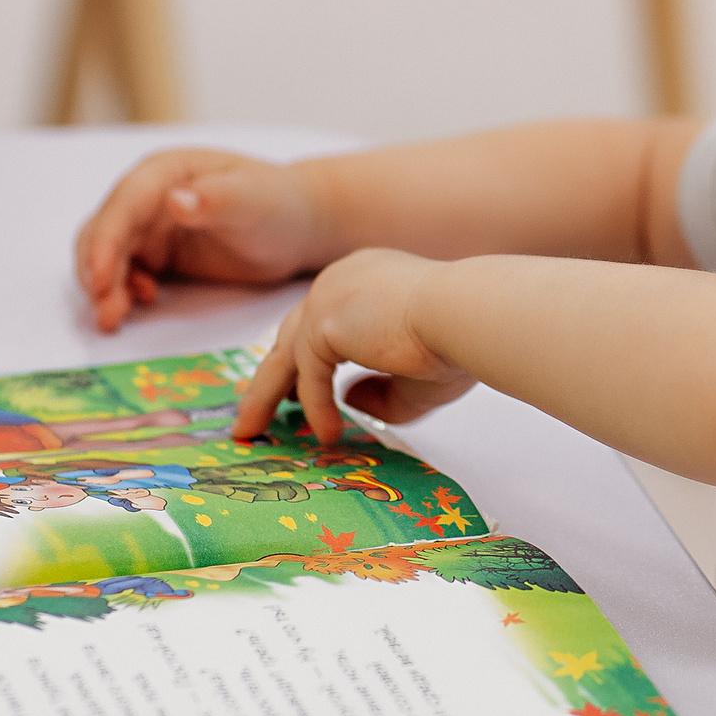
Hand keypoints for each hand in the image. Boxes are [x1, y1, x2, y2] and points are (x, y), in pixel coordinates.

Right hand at [75, 148, 331, 331]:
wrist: (297, 225)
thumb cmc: (278, 203)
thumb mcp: (252, 200)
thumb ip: (216, 199)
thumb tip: (175, 202)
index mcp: (166, 172)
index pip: (125, 204)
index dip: (106, 241)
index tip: (101, 278)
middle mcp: (148, 196)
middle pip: (104, 231)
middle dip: (98, 272)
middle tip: (107, 313)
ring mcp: (150, 226)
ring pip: (108, 256)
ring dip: (105, 287)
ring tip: (114, 319)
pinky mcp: (157, 254)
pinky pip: (126, 273)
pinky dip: (122, 291)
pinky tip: (140, 305)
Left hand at [231, 249, 475, 444]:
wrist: (465, 315)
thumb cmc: (455, 341)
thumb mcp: (415, 377)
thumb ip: (381, 390)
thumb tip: (352, 402)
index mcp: (364, 280)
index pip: (321, 323)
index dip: (304, 360)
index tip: (290, 393)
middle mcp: (340, 281)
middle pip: (291, 336)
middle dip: (269, 379)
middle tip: (252, 414)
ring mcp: (327, 297)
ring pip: (285, 355)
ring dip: (265, 396)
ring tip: (250, 431)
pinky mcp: (324, 322)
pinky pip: (309, 375)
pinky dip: (315, 407)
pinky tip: (328, 436)